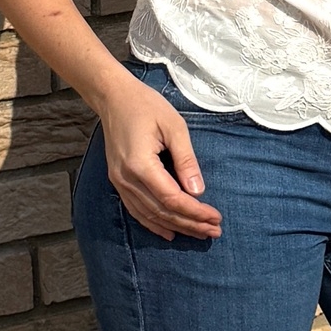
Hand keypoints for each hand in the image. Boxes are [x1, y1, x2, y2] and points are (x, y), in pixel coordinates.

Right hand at [98, 71, 222, 241]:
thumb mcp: (174, 125)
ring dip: (176, 226)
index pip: (172, 198)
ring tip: (199, 233)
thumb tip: (198, 191)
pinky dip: (154, 223)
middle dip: (190, 224)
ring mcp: (119, 182)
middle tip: (214, 231)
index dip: (195, 212)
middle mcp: (127, 179)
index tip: (216, 218)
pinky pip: (136, 210)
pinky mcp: (118, 181)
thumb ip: (186, 159)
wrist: (114, 97)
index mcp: (141, 164)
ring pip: (150, 215)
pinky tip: (169, 231)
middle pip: (162, 211)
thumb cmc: (146, 105)